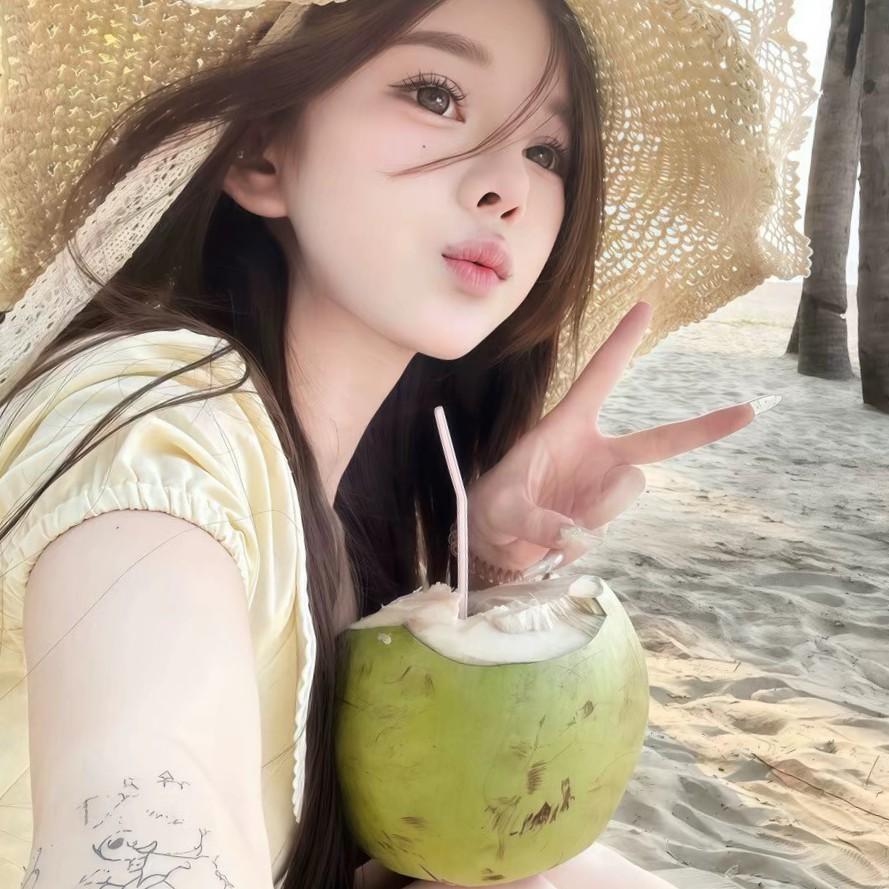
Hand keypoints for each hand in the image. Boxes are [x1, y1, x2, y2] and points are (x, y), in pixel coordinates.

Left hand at [464, 300, 770, 577]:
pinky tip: (555, 541)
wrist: (495, 544)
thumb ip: (535, 520)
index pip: (599, 378)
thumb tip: (575, 535)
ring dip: (599, 508)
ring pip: (628, 490)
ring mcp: (604, 487)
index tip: (644, 306)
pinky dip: (580, 538)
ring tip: (557, 525)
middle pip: (659, 440)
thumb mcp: (500, 507)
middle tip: (748, 411)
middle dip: (703, 427)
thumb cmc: (492, 508)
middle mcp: (596, 453)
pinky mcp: (604, 518)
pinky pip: (608, 526)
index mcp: (567, 426)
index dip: (621, 344)